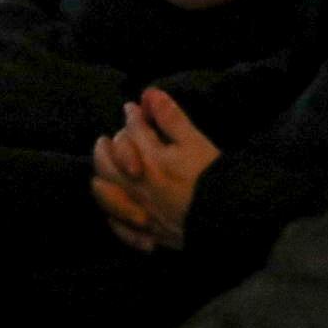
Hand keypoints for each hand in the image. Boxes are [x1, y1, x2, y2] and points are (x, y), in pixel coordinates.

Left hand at [89, 88, 220, 251]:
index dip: (132, 116)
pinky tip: (113, 213)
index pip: (132, 132)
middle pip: (108, 163)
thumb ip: (171, 119)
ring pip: (106, 195)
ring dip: (100, 179)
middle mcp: (137, 186)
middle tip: (104, 139)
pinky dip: (113, 218)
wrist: (227, 218)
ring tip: (101, 171)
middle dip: (105, 147)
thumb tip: (149, 94)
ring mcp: (140, 212)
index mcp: (149, 160)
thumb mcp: (196, 142)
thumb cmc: (213, 178)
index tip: (132, 108)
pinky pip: (121, 228)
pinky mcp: (148, 233)